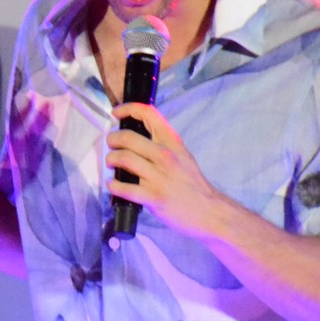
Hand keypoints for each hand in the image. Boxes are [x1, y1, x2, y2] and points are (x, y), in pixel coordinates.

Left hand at [105, 101, 227, 237]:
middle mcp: (166, 156)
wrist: (209, 211)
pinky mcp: (154, 197)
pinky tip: (112, 184)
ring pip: (123, 159)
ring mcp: (159, 177)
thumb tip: (136, 136)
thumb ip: (163, 144)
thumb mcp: (183, 155)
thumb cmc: (193, 184)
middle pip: (128, 137)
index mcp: (173, 143)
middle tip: (110, 144)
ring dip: (111, 159)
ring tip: (111, 163)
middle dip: (112, 139)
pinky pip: (125, 188)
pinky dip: (113, 185)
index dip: (128, 108)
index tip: (116, 113)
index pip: (149, 114)